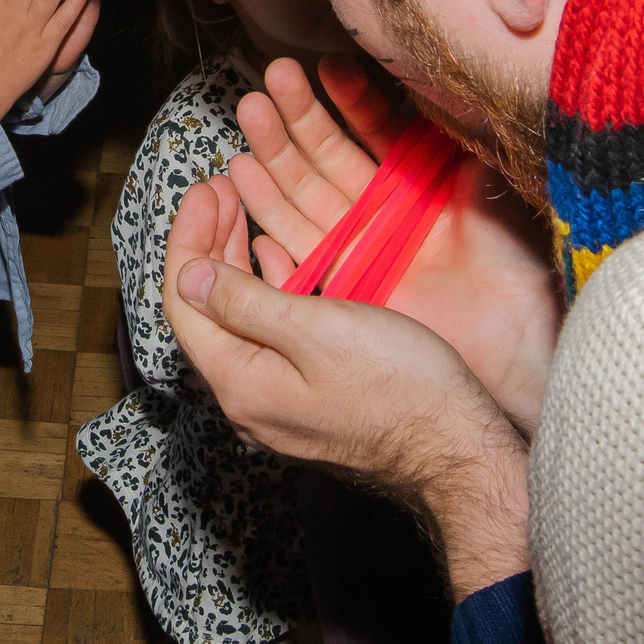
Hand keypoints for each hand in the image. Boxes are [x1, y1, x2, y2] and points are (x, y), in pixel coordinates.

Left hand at [160, 176, 530, 598]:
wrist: (459, 454)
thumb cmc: (401, 389)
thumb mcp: (318, 330)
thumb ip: (244, 303)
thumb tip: (187, 276)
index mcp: (239, 383)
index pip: (184, 301)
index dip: (189, 238)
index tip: (204, 189)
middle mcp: (247, 400)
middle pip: (207, 310)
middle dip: (208, 244)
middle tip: (220, 189)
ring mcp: (277, 403)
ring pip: (238, 320)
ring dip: (235, 262)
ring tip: (242, 211)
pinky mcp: (307, 401)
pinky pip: (267, 336)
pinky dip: (266, 289)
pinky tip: (275, 260)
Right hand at [230, 55, 559, 430]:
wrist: (515, 329)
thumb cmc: (515, 257)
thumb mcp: (488, 179)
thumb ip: (461, 133)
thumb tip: (438, 79)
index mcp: (419, 183)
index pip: (376, 131)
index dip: (351, 99)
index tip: (325, 66)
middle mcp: (384, 211)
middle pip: (329, 156)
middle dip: (298, 116)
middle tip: (272, 78)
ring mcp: (361, 245)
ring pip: (305, 191)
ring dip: (274, 152)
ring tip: (249, 110)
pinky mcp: (342, 282)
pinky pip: (297, 241)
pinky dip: (268, 209)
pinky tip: (243, 175)